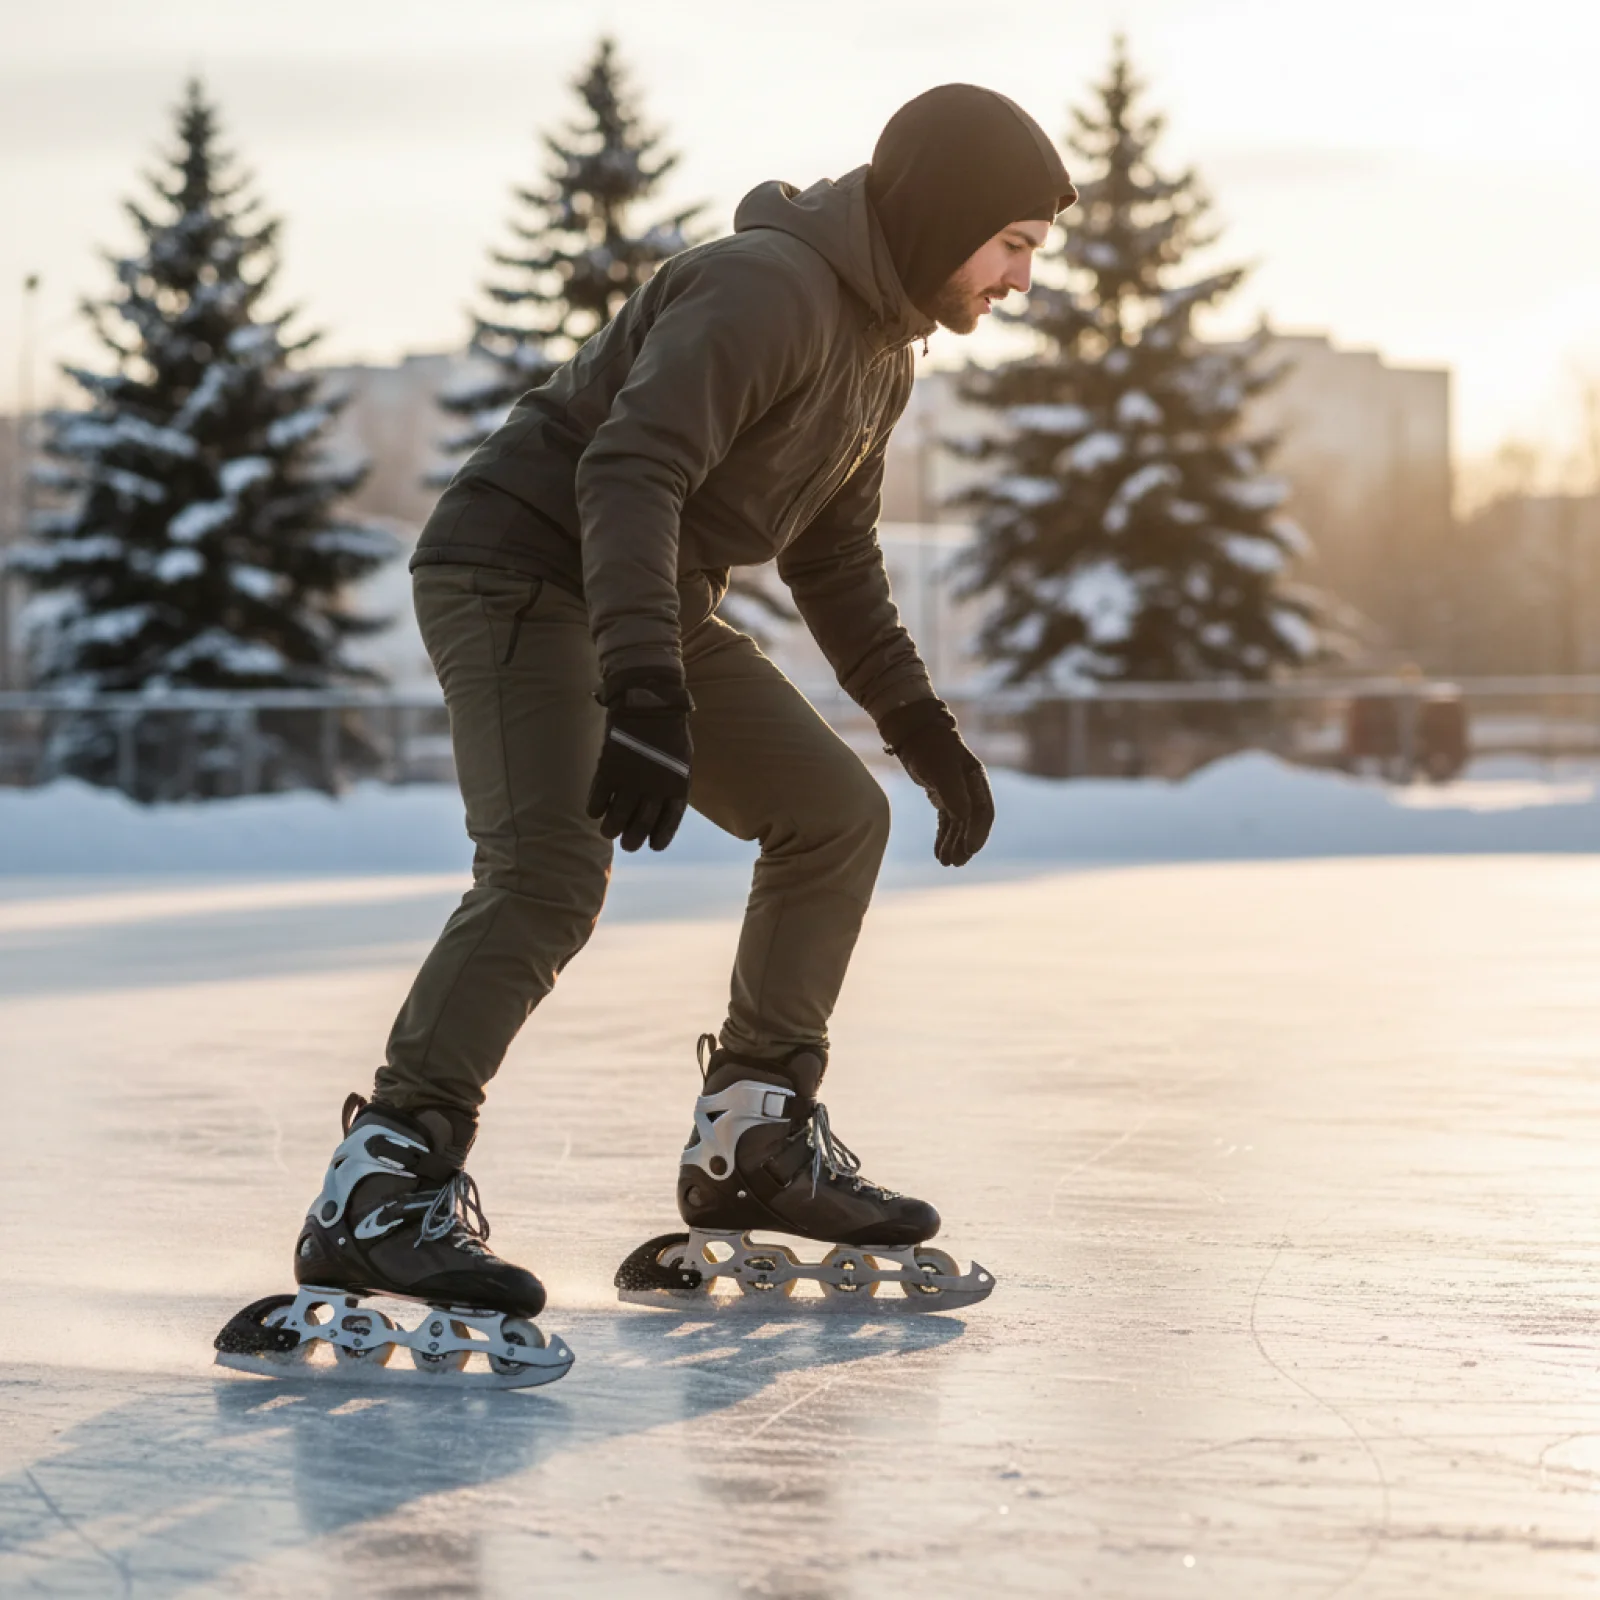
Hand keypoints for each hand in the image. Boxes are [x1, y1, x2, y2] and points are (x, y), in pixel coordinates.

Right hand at [586, 669, 693, 851]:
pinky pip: (598, 799)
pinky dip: (595, 809)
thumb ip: (673, 783)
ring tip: (608, 832)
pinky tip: (594, 812)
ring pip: (617, 817)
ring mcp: (630, 779)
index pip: (669, 822)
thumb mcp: (681, 759)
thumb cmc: (669, 730)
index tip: (653, 846)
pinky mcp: (609, 769)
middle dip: (633, 840)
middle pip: (641, 825)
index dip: (660, 837)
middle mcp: (654, 788)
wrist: (650, 701)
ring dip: (611, 829)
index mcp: (676, 786)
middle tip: (627, 844)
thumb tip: (664, 806)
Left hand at [878, 698, 993, 867]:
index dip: (978, 832)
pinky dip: (943, 837)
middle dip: (964, 844)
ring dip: (953, 844)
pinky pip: (947, 822)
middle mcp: (970, 789)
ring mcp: (957, 793)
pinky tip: (939, 852)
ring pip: (959, 825)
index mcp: (976, 781)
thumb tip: (964, 817)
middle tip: (955, 863)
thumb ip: (953, 792)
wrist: (915, 734)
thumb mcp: (941, 769)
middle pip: (972, 823)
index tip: (970, 850)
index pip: (983, 812)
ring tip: (946, 863)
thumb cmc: (930, 748)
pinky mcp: (944, 797)